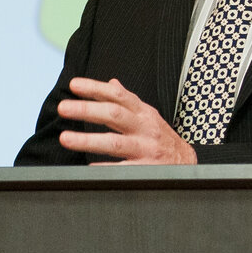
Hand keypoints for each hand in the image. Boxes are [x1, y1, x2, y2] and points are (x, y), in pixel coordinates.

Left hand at [56, 77, 197, 165]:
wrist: (187, 163)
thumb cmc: (162, 138)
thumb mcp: (148, 116)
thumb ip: (128, 101)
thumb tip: (111, 83)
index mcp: (143, 113)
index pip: (118, 96)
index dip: (96, 88)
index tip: (74, 85)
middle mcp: (145, 128)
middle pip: (114, 115)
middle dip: (87, 110)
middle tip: (63, 108)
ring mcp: (147, 149)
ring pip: (115, 143)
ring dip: (88, 140)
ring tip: (65, 138)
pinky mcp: (147, 169)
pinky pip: (123, 169)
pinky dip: (106, 168)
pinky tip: (88, 167)